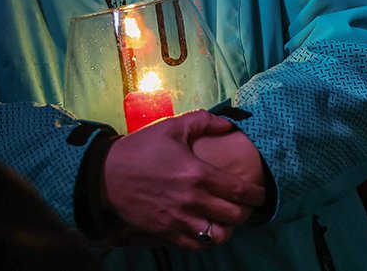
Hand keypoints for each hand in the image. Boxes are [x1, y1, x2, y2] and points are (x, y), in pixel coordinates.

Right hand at [102, 110, 265, 250]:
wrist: (106, 174)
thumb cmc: (142, 148)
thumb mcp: (173, 127)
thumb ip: (203, 121)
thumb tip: (228, 124)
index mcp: (197, 173)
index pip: (237, 190)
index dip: (255, 194)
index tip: (260, 194)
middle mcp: (191, 199)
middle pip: (233, 215)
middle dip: (246, 212)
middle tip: (247, 206)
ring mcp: (178, 219)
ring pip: (217, 236)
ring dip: (228, 229)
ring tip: (228, 221)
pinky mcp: (165, 232)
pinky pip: (195, 245)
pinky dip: (206, 240)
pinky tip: (206, 230)